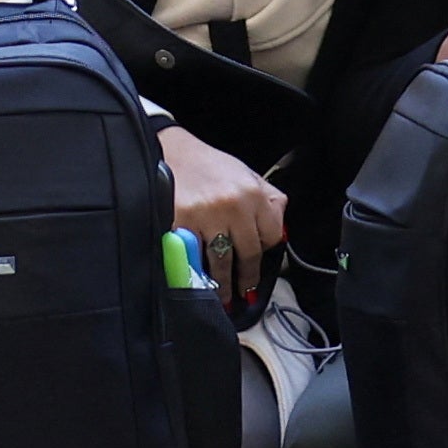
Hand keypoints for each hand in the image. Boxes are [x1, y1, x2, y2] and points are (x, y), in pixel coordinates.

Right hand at [159, 125, 284, 290]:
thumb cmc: (206, 165)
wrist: (167, 151)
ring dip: (223, 284)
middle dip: (247, 277)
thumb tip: (279, 229)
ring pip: (221, 263)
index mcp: (252, 193)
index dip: (265, 250)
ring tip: (224, 296)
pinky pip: (194, 259)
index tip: (258, 260)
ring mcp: (206, 217)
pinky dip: (197, 273)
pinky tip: (199, 281)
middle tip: (245, 291)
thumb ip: (266, 199)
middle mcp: (233, 205)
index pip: (271, 235)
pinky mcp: (180, 225)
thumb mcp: (244, 173)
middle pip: (248, 254)